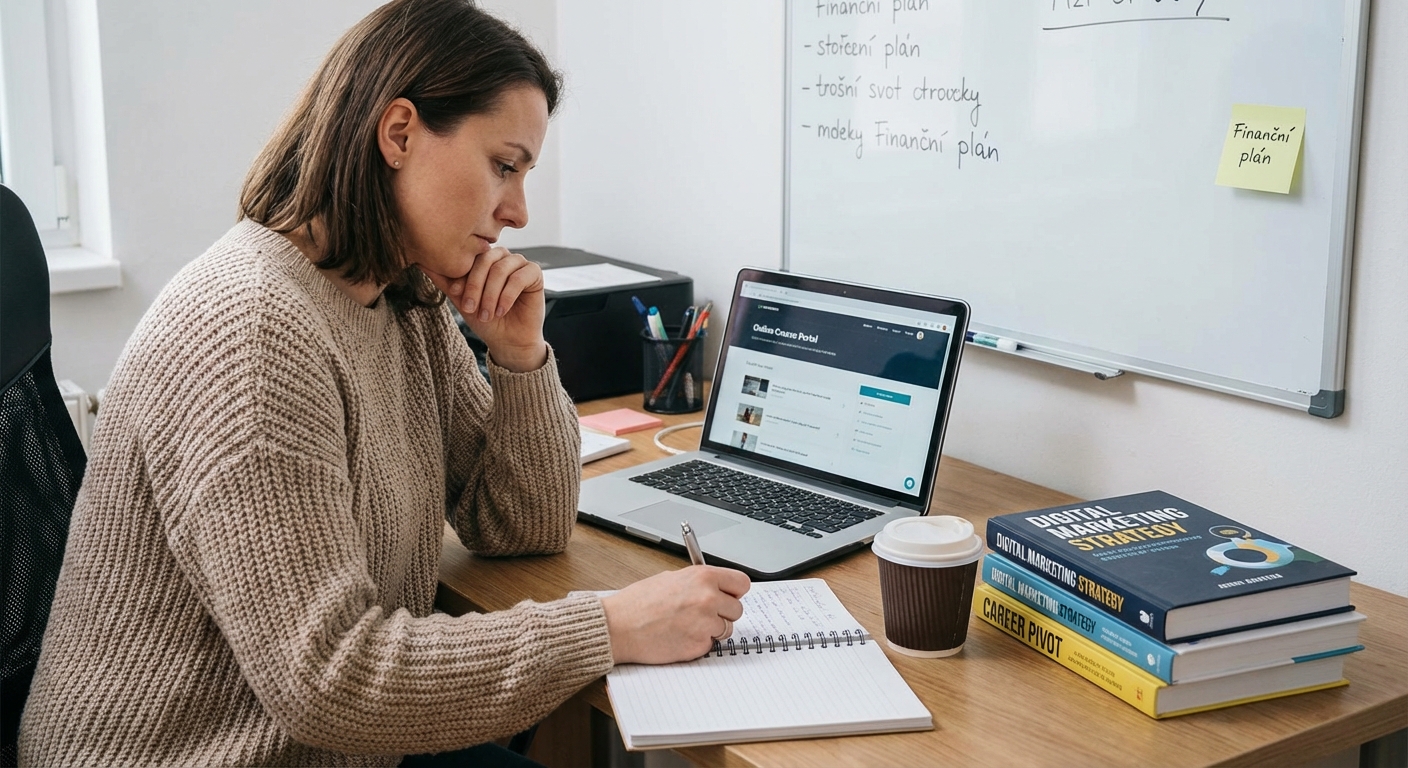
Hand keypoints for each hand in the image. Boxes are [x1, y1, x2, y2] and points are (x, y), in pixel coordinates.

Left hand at [423, 247, 546, 371]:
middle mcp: (503, 257)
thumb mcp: (460, 299)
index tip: (457, 296)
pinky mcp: (535, 274)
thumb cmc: (485, 319)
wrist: (507, 341)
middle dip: (476, 286)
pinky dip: (507, 296)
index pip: (471, 256)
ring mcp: (520, 263)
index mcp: (485, 258)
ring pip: (502, 269)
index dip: (464, 276)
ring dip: (491, 294)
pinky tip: (501, 311)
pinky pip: (519, 278)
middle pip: (486, 259)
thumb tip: (420, 262)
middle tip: (471, 308)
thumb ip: (445, 280)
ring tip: (487, 314)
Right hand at [601, 566, 750, 664]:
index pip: (742, 583)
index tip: (728, 596)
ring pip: (726, 629)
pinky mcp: (699, 645)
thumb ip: (698, 582)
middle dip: (723, 613)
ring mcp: (705, 623)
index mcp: (703, 577)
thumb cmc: (638, 603)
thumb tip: (716, 587)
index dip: (734, 592)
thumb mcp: (671, 578)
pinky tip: (680, 636)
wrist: (619, 627)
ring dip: (711, 629)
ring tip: (686, 625)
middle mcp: (708, 598)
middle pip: (737, 609)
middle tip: (702, 614)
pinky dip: (699, 643)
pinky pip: (711, 644)